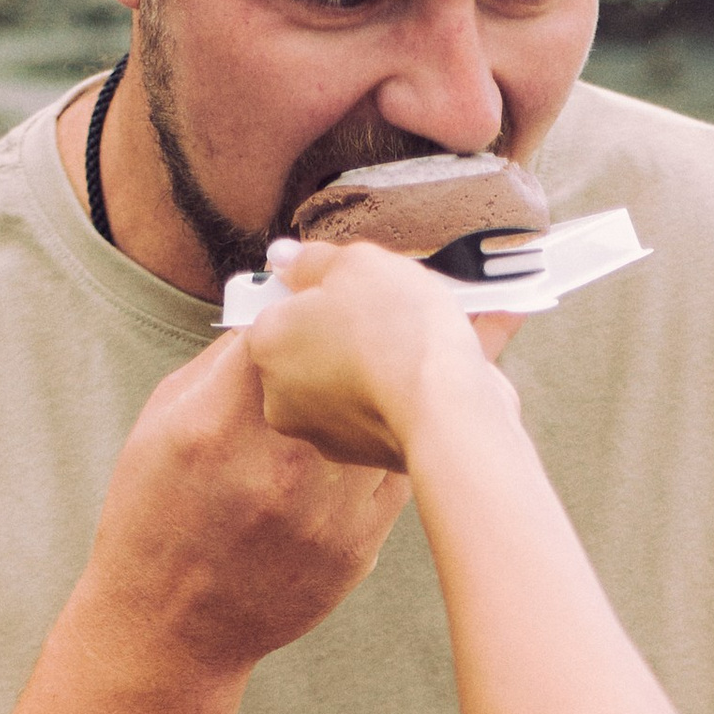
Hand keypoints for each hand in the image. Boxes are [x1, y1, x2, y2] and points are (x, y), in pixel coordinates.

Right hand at [82, 322, 408, 684]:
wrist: (172, 629)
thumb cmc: (155, 516)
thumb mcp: (160, 424)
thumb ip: (221, 366)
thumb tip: (283, 315)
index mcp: (216, 423)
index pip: (288, 329)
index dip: (313, 304)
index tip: (325, 293)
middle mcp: (278, 465)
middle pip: (349, 369)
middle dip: (367, 337)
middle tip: (397, 306)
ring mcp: (325, 510)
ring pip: (389, 419)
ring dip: (399, 386)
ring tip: (414, 358)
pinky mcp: (358, 545)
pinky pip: (400, 473)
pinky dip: (403, 442)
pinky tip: (406, 425)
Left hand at [246, 240, 522, 471]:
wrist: (447, 409)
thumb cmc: (397, 329)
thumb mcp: (356, 263)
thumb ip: (311, 259)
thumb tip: (283, 257)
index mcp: (266, 343)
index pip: (279, 307)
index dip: (317, 291)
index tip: (350, 287)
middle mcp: (279, 396)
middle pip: (308, 349)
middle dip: (340, 331)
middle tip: (386, 313)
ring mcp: (319, 432)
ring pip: (341, 384)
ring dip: (367, 365)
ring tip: (413, 345)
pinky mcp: (360, 457)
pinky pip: (372, 413)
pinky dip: (390, 397)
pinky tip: (422, 379)